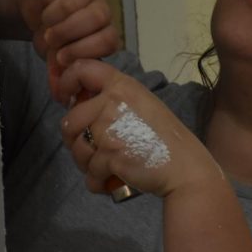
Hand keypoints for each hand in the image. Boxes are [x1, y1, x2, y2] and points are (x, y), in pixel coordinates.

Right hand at [0, 0, 119, 64]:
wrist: (34, 10)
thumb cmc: (50, 36)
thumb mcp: (54, 57)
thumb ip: (60, 73)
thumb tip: (62, 97)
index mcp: (104, 33)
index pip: (109, 41)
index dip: (85, 49)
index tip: (61, 57)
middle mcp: (102, 10)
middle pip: (98, 17)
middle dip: (69, 31)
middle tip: (50, 39)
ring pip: (79, 0)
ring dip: (57, 15)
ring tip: (44, 23)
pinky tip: (43, 3)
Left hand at [58, 59, 223, 197]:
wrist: (185, 169)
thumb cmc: (166, 141)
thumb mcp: (143, 106)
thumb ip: (114, 101)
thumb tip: (78, 106)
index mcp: (123, 86)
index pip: (82, 68)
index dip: (67, 82)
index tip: (67, 98)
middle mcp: (113, 102)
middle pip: (70, 120)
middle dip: (76, 141)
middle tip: (95, 152)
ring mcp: (109, 128)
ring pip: (76, 148)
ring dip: (86, 164)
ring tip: (106, 168)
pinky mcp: (109, 155)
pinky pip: (89, 172)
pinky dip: (97, 183)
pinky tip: (113, 181)